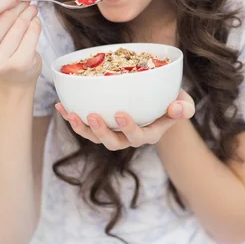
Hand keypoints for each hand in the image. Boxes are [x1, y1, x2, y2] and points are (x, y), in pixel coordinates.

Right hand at [0, 0, 41, 85]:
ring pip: (20, 25)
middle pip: (5, 17)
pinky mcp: (18, 65)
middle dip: (19, 4)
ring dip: (29, 12)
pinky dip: (36, 24)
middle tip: (27, 1)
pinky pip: (32, 34)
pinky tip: (35, 22)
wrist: (12, 75)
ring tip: (32, 9)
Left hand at [55, 89, 194, 150]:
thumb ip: (184, 107)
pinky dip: (71, 117)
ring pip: (95, 137)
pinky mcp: (101, 124)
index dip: (129, 129)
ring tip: (71, 114)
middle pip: (113, 143)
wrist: (159, 100)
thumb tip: (178, 107)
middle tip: (92, 116)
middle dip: (101, 132)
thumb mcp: (183, 102)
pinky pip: (84, 125)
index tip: (120, 114)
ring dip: (82, 128)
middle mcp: (128, 137)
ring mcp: (113, 132)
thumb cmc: (172, 100)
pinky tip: (61, 105)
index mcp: (149, 133)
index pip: (139, 136)